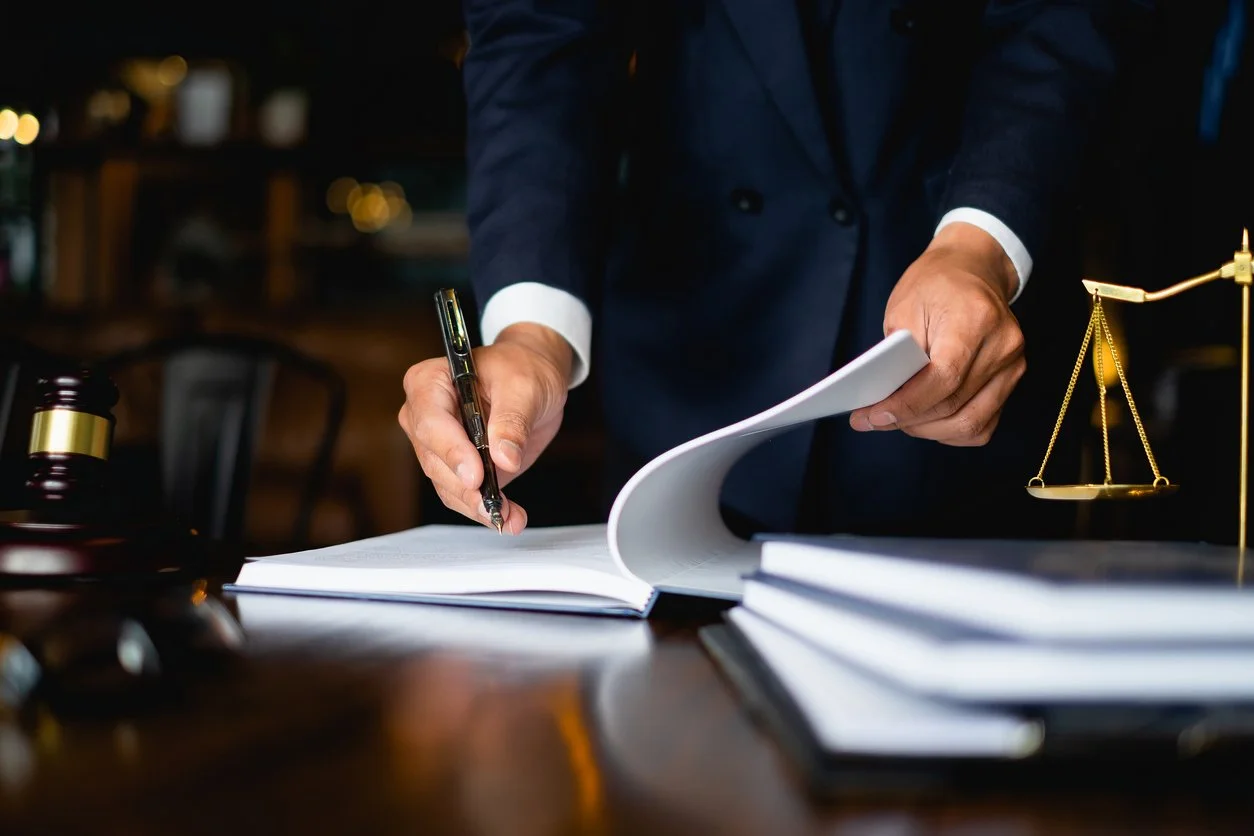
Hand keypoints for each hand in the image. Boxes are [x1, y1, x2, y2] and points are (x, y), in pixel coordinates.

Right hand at [399, 323, 572, 532]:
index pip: (431, 422)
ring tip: (509, 516)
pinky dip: (485, 508)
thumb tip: (504, 458)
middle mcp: (423, 414)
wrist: (534, 376)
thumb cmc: (523, 368)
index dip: (451, 452)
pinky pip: (462, 494)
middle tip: (495, 505)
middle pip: (434, 460)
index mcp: (430, 382)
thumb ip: (512, 421)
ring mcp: (438, 444)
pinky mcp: (456, 466)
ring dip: (476, 505)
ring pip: (446, 484)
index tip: (476, 476)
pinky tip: (509, 517)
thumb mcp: (524, 386)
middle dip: (465, 487)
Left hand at [849, 221, 1024, 445]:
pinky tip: (927, 422)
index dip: (906, 405)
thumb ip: (896, 356)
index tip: (872, 416)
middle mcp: (1002, 345)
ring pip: (971, 423)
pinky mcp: (1011, 379)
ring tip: (898, 422)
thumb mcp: (904, 308)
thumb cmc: (934, 284)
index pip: (943, 378)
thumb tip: (884, 401)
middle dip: (908, 421)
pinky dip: (951, 430)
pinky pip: (983, 423)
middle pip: (954, 405)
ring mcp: (1012, 365)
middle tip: (874, 420)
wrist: (973, 269)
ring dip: (928, 430)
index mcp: (975, 319)